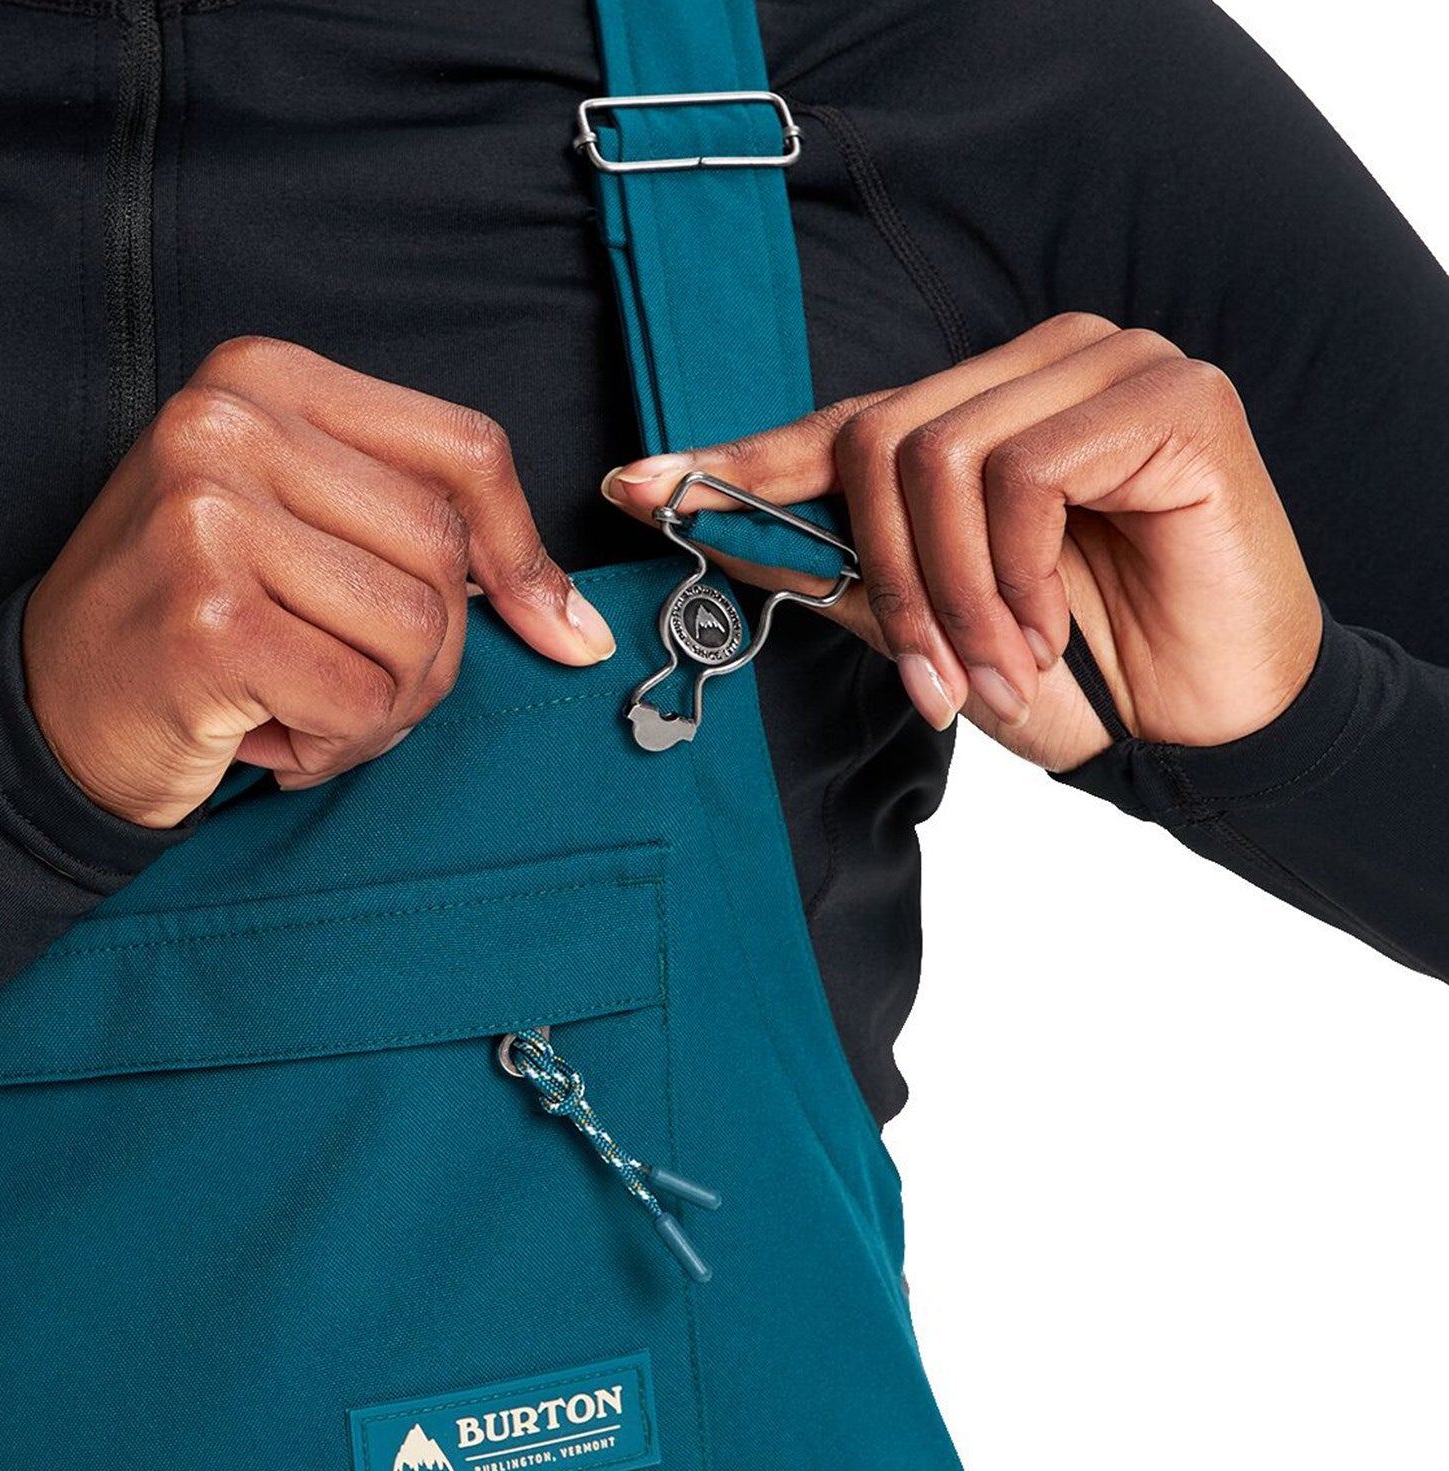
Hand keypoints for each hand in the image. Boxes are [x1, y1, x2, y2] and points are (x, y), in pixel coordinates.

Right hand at [25, 337, 613, 826]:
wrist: (50, 704)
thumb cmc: (196, 616)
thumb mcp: (309, 535)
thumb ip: (430, 540)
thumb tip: (573, 621)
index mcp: (265, 379)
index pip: (466, 450)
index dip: (523, 552)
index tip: (554, 627)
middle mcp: (229, 425)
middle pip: (446, 554)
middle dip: (432, 656)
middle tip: (357, 687)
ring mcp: (210, 514)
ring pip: (419, 631)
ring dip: (384, 707)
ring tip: (305, 706)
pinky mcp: (208, 615)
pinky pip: (363, 699)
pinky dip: (338, 742)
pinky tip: (270, 734)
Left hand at [602, 313, 1322, 770]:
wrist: (1209, 726)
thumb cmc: (1080, 672)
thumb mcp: (931, 627)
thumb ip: (837, 566)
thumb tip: (708, 521)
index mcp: (987, 406)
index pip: (846, 420)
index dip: (744, 461)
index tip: (642, 485)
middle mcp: (1042, 364)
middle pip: (880, 435)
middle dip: (886, 580)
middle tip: (930, 679)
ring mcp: (1109, 363)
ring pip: (940, 452)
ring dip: (952, 593)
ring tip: (1000, 666)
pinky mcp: (1172, 394)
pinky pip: (1024, 470)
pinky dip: (1014, 574)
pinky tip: (1051, 627)